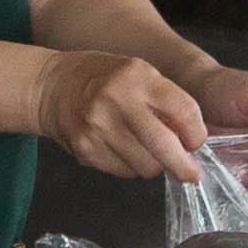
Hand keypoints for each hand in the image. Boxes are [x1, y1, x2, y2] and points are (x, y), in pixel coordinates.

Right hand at [37, 48, 210, 179]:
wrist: (51, 86)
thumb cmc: (103, 78)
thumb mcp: (138, 73)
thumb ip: (165, 100)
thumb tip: (190, 141)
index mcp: (136, 76)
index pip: (182, 110)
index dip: (196, 133)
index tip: (196, 141)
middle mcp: (116, 100)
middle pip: (163, 145)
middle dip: (183, 166)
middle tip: (192, 174)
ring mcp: (98, 127)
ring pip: (145, 166)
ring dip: (153, 164)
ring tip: (142, 147)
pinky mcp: (86, 150)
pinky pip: (124, 172)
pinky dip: (130, 166)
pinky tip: (120, 147)